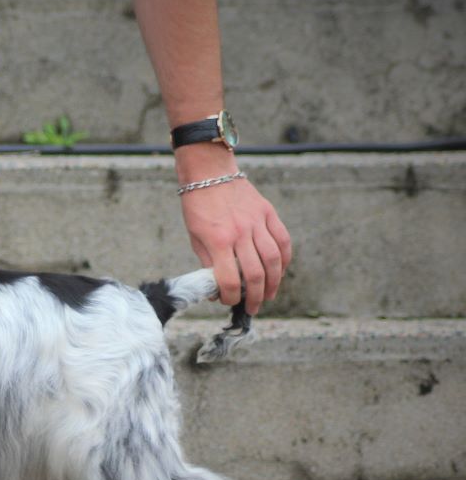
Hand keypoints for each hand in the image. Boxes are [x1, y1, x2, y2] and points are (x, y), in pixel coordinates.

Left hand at [174, 145, 291, 314]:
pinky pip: (283, 240)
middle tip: (254, 307)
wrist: (209, 172)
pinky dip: (285, 259)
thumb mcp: (195, 237)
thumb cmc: (198, 206)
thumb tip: (217, 289)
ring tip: (270, 294)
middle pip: (256, 274)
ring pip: (273, 259)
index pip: (229, 279)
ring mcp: (256, 222)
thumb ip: (207, 263)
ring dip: (275, 282)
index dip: (231, 297)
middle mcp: (240, 232)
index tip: (230, 302)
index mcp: (217, 240)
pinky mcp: (268, 212)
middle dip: (256, 296)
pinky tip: (280, 271)